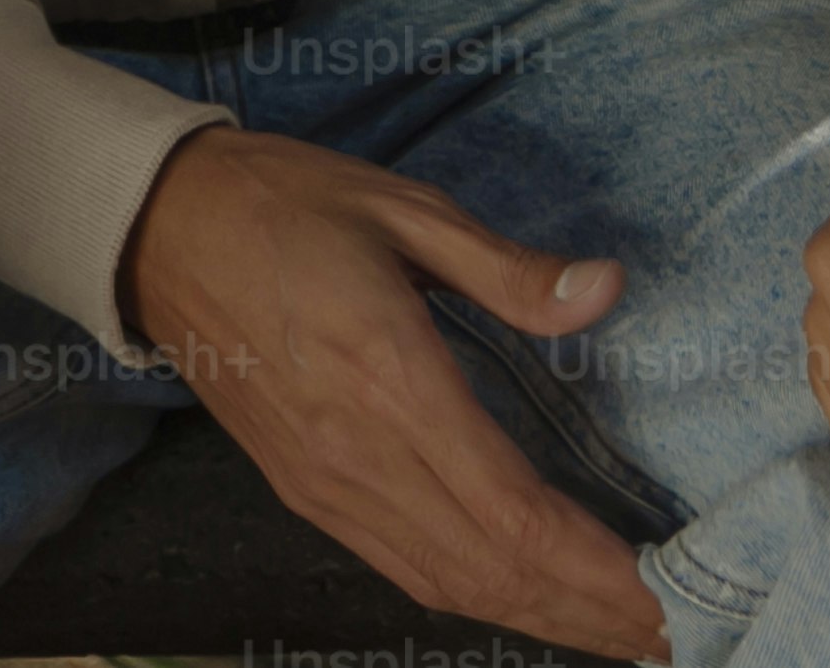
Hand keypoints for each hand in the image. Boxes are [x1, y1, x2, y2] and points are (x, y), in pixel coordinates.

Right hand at [122, 129, 665, 660]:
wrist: (156, 231)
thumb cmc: (283, 205)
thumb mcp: (402, 208)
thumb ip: (508, 268)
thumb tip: (606, 289)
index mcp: (391, 378)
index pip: (514, 511)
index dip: (596, 569)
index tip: (668, 593)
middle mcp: (359, 453)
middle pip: (493, 570)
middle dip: (587, 614)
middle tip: (673, 634)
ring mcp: (326, 483)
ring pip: (449, 583)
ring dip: (540, 618)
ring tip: (617, 631)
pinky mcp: (305, 490)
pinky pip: (403, 567)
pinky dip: (477, 596)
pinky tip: (524, 598)